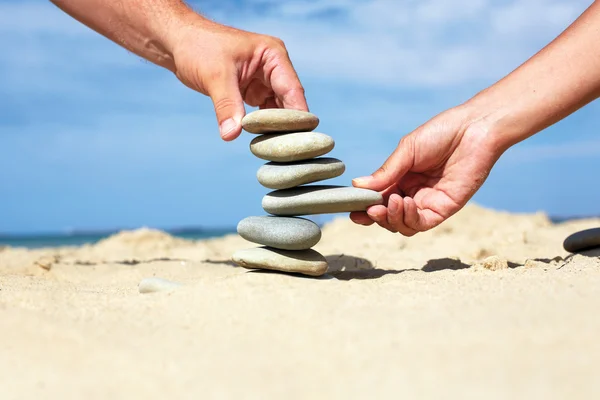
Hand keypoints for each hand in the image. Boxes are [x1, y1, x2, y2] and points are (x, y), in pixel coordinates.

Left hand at [171, 18, 307, 140]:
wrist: (178, 42)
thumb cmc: (198, 47)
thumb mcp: (215, 76)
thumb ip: (227, 105)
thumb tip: (231, 135)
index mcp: (273, 55)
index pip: (292, 90)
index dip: (298, 116)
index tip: (300, 140)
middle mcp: (273, 67)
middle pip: (289, 102)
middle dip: (288, 125)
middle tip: (290, 152)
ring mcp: (263, 80)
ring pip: (277, 110)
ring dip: (276, 128)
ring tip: (277, 151)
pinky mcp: (251, 90)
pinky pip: (263, 113)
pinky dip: (263, 126)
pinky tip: (262, 142)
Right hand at [350, 106, 503, 235]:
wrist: (474, 129)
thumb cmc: (441, 133)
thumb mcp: (406, 151)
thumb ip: (385, 172)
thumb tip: (356, 186)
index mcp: (401, 178)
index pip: (379, 199)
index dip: (365, 207)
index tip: (352, 210)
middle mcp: (412, 193)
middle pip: (388, 216)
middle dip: (376, 215)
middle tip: (370, 208)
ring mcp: (428, 203)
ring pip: (402, 225)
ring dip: (392, 218)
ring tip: (393, 202)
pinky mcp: (444, 209)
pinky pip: (421, 223)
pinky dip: (409, 218)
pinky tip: (407, 202)